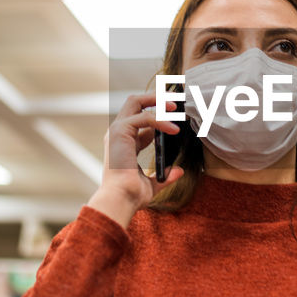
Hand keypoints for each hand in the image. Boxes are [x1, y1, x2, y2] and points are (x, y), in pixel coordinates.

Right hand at [87, 91, 183, 225]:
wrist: (121, 199)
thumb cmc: (132, 195)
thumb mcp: (153, 184)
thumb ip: (166, 176)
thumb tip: (180, 171)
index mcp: (124, 143)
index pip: (141, 120)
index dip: (160, 116)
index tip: (177, 115)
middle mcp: (118, 133)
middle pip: (134, 102)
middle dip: (154, 97)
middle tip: (175, 100)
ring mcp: (117, 131)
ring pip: (135, 101)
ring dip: (157, 100)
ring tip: (176, 106)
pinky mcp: (120, 131)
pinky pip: (144, 117)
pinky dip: (160, 120)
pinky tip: (173, 130)